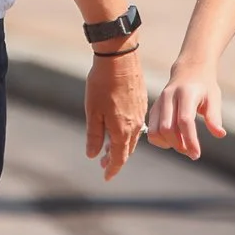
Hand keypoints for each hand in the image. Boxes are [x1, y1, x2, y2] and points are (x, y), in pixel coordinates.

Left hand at [85, 46, 146, 178]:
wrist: (119, 57)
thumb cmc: (102, 84)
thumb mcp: (93, 112)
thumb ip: (94, 136)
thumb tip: (93, 155)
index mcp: (123, 130)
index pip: (119, 158)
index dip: (112, 169)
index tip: (106, 177)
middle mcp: (135, 124)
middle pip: (127, 148)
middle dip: (115, 157)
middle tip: (104, 163)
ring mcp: (140, 112)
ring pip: (132, 135)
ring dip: (121, 144)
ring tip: (109, 147)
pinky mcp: (141, 100)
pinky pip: (135, 123)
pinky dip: (126, 130)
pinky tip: (118, 126)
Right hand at [148, 60, 225, 160]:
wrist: (188, 70)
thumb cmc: (204, 86)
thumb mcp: (214, 97)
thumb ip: (214, 116)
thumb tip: (220, 134)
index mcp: (186, 93)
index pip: (185, 121)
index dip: (190, 140)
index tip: (196, 154)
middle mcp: (169, 96)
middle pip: (167, 128)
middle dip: (179, 145)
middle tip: (191, 152)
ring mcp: (159, 102)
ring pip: (156, 130)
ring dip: (168, 144)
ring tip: (182, 145)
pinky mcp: (154, 108)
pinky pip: (151, 129)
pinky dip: (160, 140)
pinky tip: (172, 140)